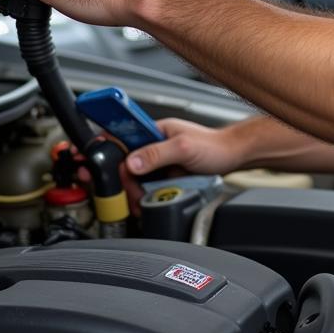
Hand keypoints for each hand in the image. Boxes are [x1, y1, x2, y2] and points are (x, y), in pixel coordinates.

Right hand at [120, 118, 247, 212]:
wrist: (233, 158)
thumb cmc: (214, 146)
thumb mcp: (184, 148)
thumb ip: (156, 154)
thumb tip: (131, 162)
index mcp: (156, 130)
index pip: (123, 138)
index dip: (109, 152)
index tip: (101, 166)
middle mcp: (154, 145)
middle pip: (126, 164)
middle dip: (126, 182)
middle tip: (134, 194)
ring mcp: (159, 162)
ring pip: (135, 179)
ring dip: (135, 193)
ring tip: (142, 201)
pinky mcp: (164, 176)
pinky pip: (147, 188)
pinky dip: (146, 197)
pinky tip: (149, 203)